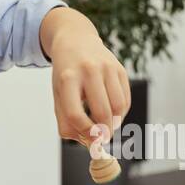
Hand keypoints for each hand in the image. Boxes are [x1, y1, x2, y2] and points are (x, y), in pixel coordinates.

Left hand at [41, 8, 130, 144]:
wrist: (76, 41)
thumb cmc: (66, 75)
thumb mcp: (59, 95)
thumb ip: (67, 122)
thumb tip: (89, 144)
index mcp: (67, 78)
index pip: (75, 114)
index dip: (83, 132)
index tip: (89, 141)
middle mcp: (88, 71)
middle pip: (101, 112)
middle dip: (103, 132)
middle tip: (101, 139)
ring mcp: (107, 68)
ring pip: (118, 107)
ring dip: (114, 124)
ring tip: (107, 125)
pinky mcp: (120, 69)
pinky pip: (126, 100)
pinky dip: (121, 113)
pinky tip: (112, 113)